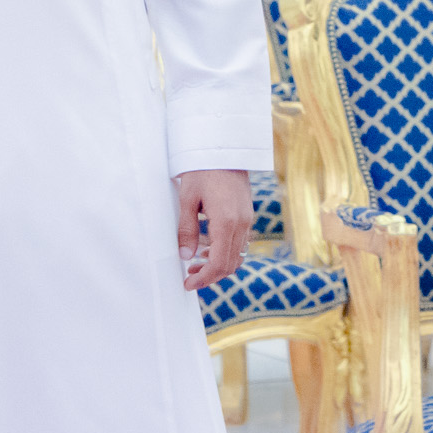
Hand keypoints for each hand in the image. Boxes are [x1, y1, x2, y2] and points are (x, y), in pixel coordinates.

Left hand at [176, 169, 252, 291]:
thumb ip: (187, 230)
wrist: (224, 148)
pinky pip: (240, 243)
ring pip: (237, 256)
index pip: (219, 263)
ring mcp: (247, 220)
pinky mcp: (247, 215)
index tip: (188, 284)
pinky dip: (226, 253)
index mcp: (226, 222)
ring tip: (195, 265)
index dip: (204, 279)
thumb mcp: (188, 199)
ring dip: (218, 266)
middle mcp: (241, 224)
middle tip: (189, 278)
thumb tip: (185, 257)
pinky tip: (208, 249)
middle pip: (230, 264)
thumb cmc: (202, 171)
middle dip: (210, 276)